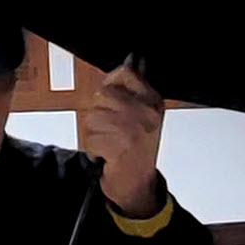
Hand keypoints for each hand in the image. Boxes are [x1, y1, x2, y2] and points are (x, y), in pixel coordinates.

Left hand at [81, 58, 166, 216]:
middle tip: (111, 130)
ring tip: (110, 143)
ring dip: (95, 133)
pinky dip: (93, 149)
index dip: (110, 85)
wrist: (138, 186)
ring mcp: (134, 128)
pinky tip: (107, 154)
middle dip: (99, 114)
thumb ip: (133, 87)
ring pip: (93, 116)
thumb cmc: (137, 150)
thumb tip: (132, 59)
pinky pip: (91, 137)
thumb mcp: (143, 115)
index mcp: (153, 101)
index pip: (125, 73)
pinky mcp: (121, 146)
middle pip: (103, 94)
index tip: (111, 103)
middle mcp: (147, 112)